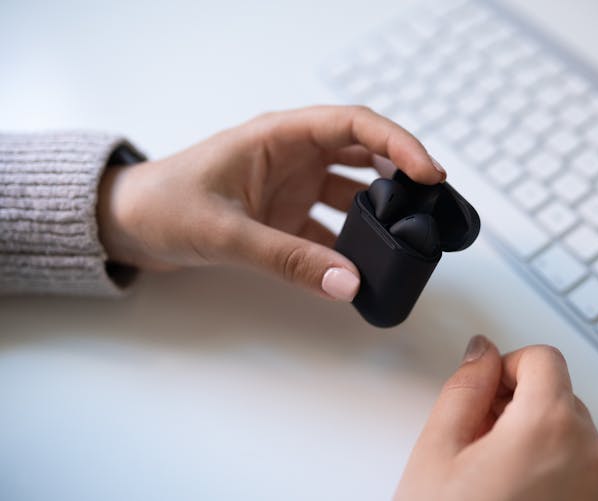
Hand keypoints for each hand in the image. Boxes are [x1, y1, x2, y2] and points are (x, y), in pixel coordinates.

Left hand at [97, 105, 445, 300]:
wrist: (127, 225)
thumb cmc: (163, 206)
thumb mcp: (226, 232)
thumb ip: (287, 259)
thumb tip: (348, 284)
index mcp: (279, 136)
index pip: (353, 125)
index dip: (398, 143)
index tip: (429, 173)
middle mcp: (292, 156)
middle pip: (363, 154)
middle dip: (400, 173)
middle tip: (431, 205)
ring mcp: (291, 186)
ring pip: (351, 190)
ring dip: (378, 210)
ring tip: (406, 235)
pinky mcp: (285, 216)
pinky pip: (330, 227)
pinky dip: (349, 246)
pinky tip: (363, 267)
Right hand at [395, 337, 597, 500]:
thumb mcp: (438, 450)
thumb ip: (464, 386)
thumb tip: (481, 353)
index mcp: (548, 426)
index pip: (543, 358)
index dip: (507, 368)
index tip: (488, 392)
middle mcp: (589, 454)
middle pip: (559, 395)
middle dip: (519, 405)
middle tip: (479, 439)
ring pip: (571, 433)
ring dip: (535, 438)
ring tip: (495, 475)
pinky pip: (583, 469)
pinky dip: (554, 469)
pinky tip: (516, 495)